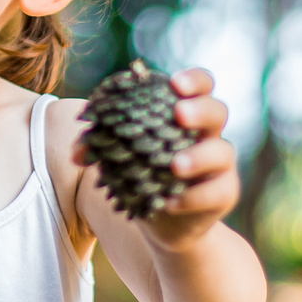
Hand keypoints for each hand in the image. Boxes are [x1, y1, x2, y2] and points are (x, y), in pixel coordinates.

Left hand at [78, 68, 239, 247]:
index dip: (193, 80)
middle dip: (199, 109)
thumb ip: (100, 146)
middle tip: (179, 114)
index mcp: (186, 113)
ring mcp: (220, 165)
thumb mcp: (119, 157)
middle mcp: (208, 134)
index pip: (201, 85)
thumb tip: (77, 152)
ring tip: (174, 165)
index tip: (175, 83)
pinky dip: (194, 197)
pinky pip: (217, 191)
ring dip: (198, 156)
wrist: (162, 221)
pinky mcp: (224, 193)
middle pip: (217, 110)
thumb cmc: (141, 176)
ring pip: (222, 151)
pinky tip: (171, 202)